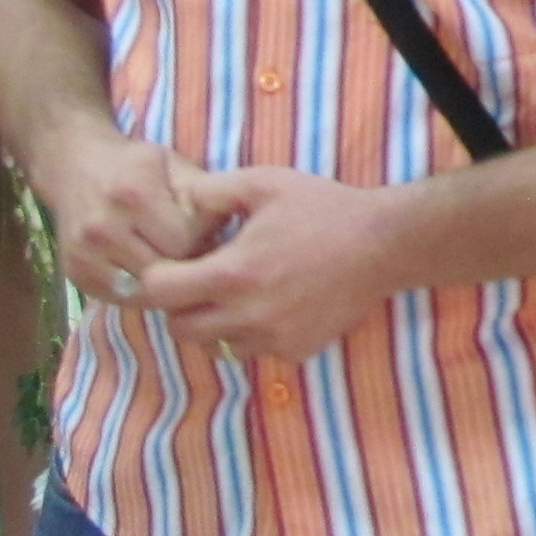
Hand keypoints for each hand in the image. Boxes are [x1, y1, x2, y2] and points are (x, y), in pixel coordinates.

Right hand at [37, 124, 219, 306]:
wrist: (75, 166)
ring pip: (142, 291)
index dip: (201, 241)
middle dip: (184, 265)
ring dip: (163, 283)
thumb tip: (237, 231)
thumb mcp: (174, 165)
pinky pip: (120, 298)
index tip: (204, 232)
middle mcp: (103, 226)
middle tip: (191, 252)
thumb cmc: (137, 166)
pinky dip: (139, 291)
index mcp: (133, 194)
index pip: (183, 242)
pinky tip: (147, 271)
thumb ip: (204, 195)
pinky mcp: (74, 273)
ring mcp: (83, 253)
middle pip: (163, 270)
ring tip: (171, 262)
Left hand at [137, 164, 407, 361]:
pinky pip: (254, 352)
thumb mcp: (265, 182)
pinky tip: (270, 307)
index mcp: (233, 273)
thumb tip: (180, 203)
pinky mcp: (295, 351)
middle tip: (195, 285)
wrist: (381, 245)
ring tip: (231, 297)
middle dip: (178, 308)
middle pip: (180, 329)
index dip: (154, 279)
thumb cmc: (322, 209)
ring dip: (212, 326)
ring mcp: (272, 338)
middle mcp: (247, 315)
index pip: (160, 292)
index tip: (165, 269)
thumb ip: (213, 190)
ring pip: (215, 347)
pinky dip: (251, 334)